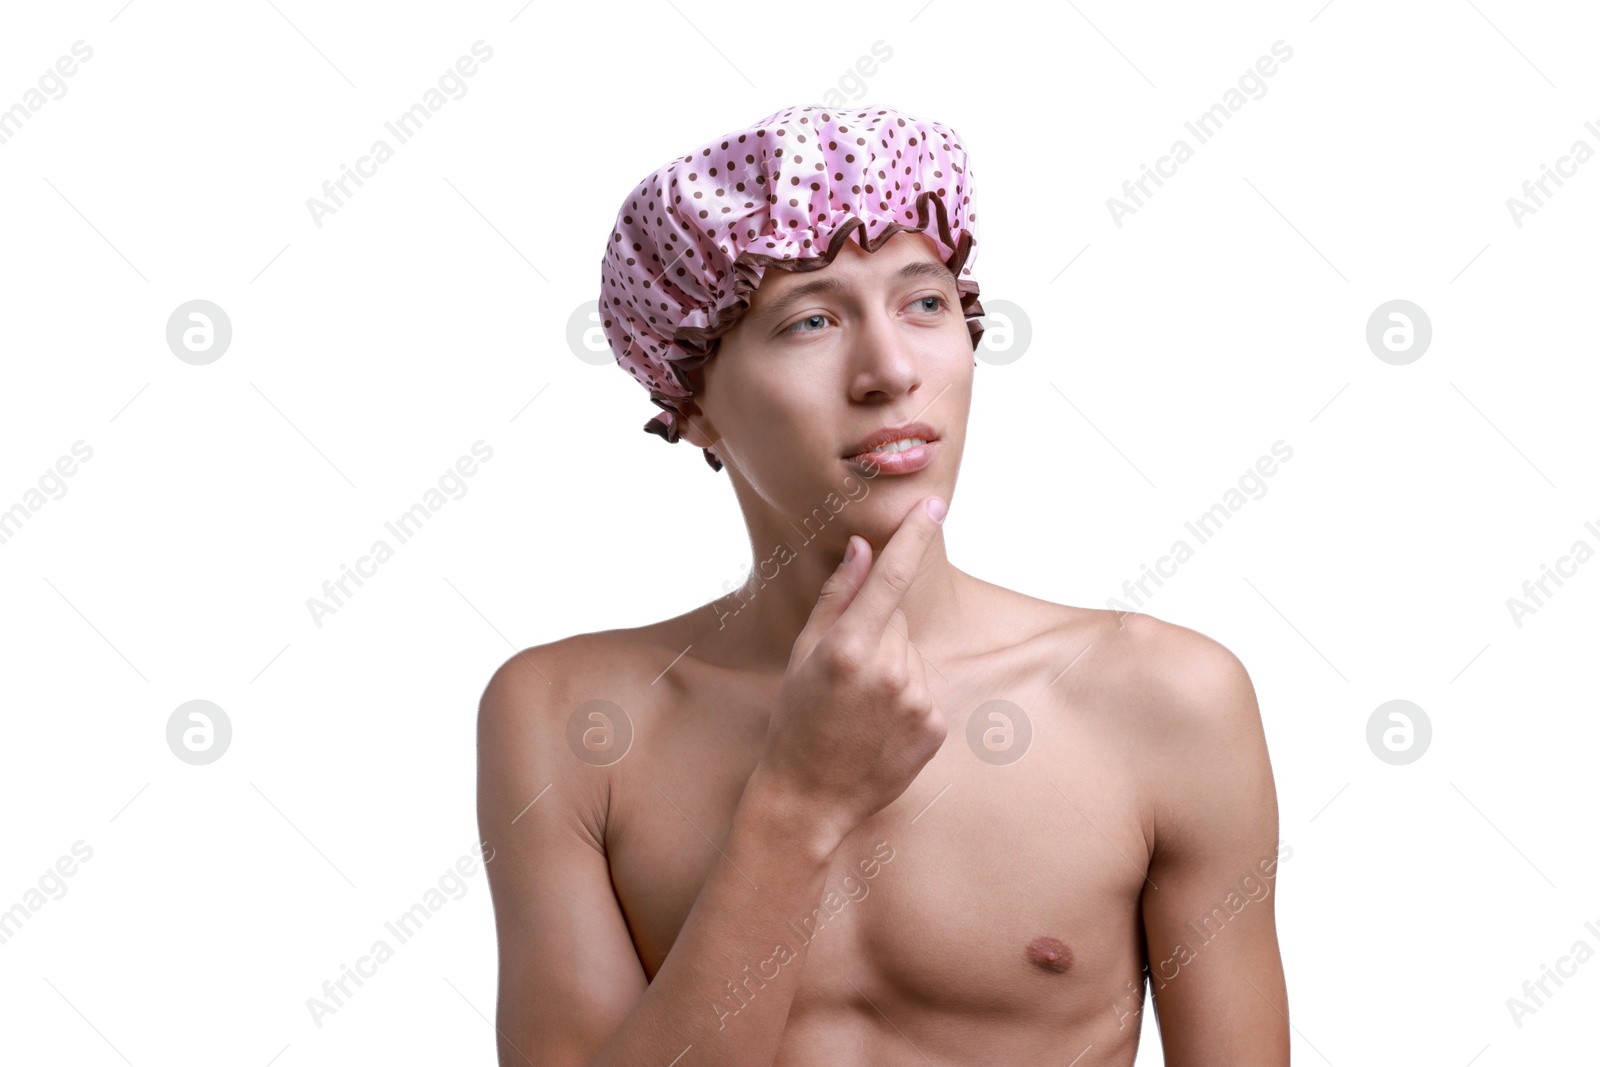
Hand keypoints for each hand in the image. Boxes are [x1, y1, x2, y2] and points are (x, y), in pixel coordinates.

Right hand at [753, 496, 949, 846]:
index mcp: (849, 648)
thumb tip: (863, 548)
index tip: (934, 505)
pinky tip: (878, 725)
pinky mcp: (934, 727)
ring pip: (912, 654)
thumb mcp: (803, 655)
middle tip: (844, 672)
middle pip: (897, 620)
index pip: (890, 578)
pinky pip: (924, 690)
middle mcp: (889, 672)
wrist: (809, 798)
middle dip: (876, 632)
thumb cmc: (795, 722)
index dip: (913, 537)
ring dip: (892, 667)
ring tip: (859, 705)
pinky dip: (905, 699)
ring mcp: (916, 701)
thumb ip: (837, 597)